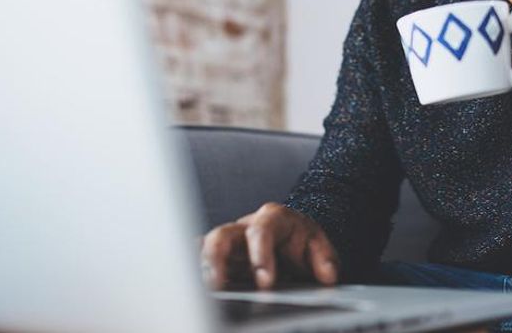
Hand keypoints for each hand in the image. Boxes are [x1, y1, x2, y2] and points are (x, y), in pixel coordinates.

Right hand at [200, 202, 338, 290]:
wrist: (295, 238)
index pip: (262, 231)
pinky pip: (198, 256)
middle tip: (218, 285)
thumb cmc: (303, 242)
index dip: (261, 255)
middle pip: (222, 234)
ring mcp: (230, 242)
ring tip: (201, 291)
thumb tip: (328, 275)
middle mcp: (246, 227)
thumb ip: (324, 259)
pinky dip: (190, 265)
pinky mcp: (220, 257)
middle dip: (217, 260)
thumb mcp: (319, 246)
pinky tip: (184, 279)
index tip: (265, 282)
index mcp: (274, 219)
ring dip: (201, 268)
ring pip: (206, 248)